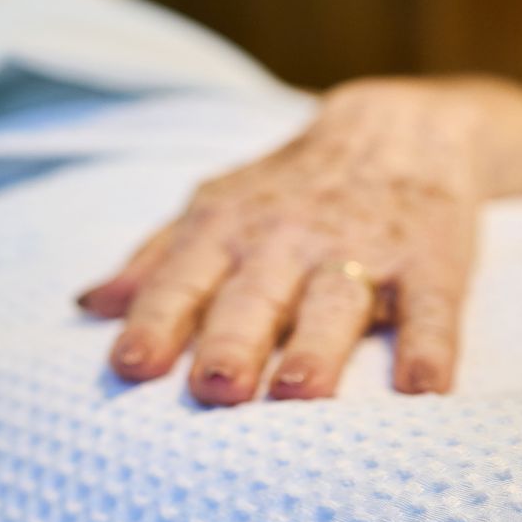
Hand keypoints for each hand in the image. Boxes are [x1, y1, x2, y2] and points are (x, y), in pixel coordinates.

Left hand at [79, 79, 486, 403]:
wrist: (396, 130)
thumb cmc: (283, 191)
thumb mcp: (211, 212)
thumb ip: (154, 263)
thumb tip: (88, 307)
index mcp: (224, 232)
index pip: (181, 280)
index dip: (155, 321)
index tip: (131, 365)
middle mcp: (285, 241)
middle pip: (254, 297)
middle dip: (231, 341)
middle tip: (214, 388)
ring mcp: (361, 249)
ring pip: (335, 303)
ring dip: (318, 347)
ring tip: (301, 392)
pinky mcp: (430, 260)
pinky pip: (432, 308)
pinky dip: (432, 346)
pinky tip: (426, 389)